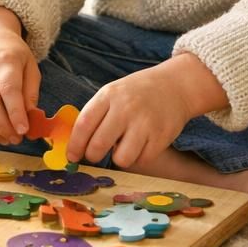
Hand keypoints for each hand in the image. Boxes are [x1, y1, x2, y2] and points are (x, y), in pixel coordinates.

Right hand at [0, 6, 38, 145]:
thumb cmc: (13, 56)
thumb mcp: (30, 67)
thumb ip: (31, 93)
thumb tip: (31, 121)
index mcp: (5, 60)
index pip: (9, 89)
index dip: (15, 112)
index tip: (24, 131)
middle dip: (3, 126)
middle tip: (15, 139)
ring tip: (4, 139)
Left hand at [67, 64, 194, 169]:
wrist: (175, 85)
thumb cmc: (136, 93)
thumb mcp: (113, 94)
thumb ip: (95, 115)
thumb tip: (75, 146)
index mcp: (109, 95)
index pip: (84, 124)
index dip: (74, 145)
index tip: (72, 156)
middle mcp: (126, 108)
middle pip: (98, 146)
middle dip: (92, 156)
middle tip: (95, 154)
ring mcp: (145, 123)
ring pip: (121, 159)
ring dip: (119, 158)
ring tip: (124, 146)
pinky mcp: (162, 137)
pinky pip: (142, 160)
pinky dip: (139, 157)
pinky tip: (141, 144)